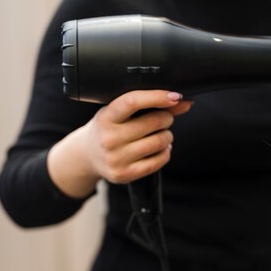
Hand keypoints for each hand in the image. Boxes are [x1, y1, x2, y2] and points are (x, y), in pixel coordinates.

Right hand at [48, 90, 191, 197]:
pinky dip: (165, 153)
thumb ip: (151, 106)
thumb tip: (184, 102)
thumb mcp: (120, 114)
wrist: (87, 156)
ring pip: (158, 142)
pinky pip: (158, 161)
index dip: (157, 97)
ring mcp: (116, 158)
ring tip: (162, 134)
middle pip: (153, 122)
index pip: (132, 101)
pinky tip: (160, 149)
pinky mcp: (124, 174)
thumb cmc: (108, 129)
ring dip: (167, 136)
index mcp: (106, 117)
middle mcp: (109, 138)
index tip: (175, 97)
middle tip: (165, 119)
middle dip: (166, 118)